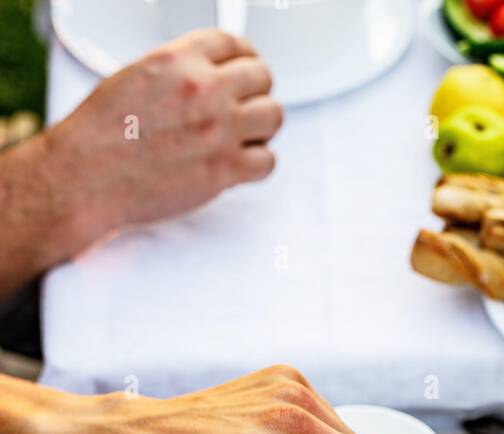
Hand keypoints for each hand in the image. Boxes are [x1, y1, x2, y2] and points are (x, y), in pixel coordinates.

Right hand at [47, 28, 281, 233]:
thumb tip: (212, 74)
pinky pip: (268, 162)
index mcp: (179, 59)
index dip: (244, 56)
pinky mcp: (224, 170)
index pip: (233, 43)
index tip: (247, 68)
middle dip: (256, 91)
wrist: (87, 177)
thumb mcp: (138, 76)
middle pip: (262, 76)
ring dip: (263, 127)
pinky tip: (240, 164)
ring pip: (273, 116)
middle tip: (246, 107)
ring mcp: (218, 130)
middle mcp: (203, 90)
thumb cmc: (103, 133)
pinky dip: (258, 164)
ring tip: (244, 137)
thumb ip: (180, 70)